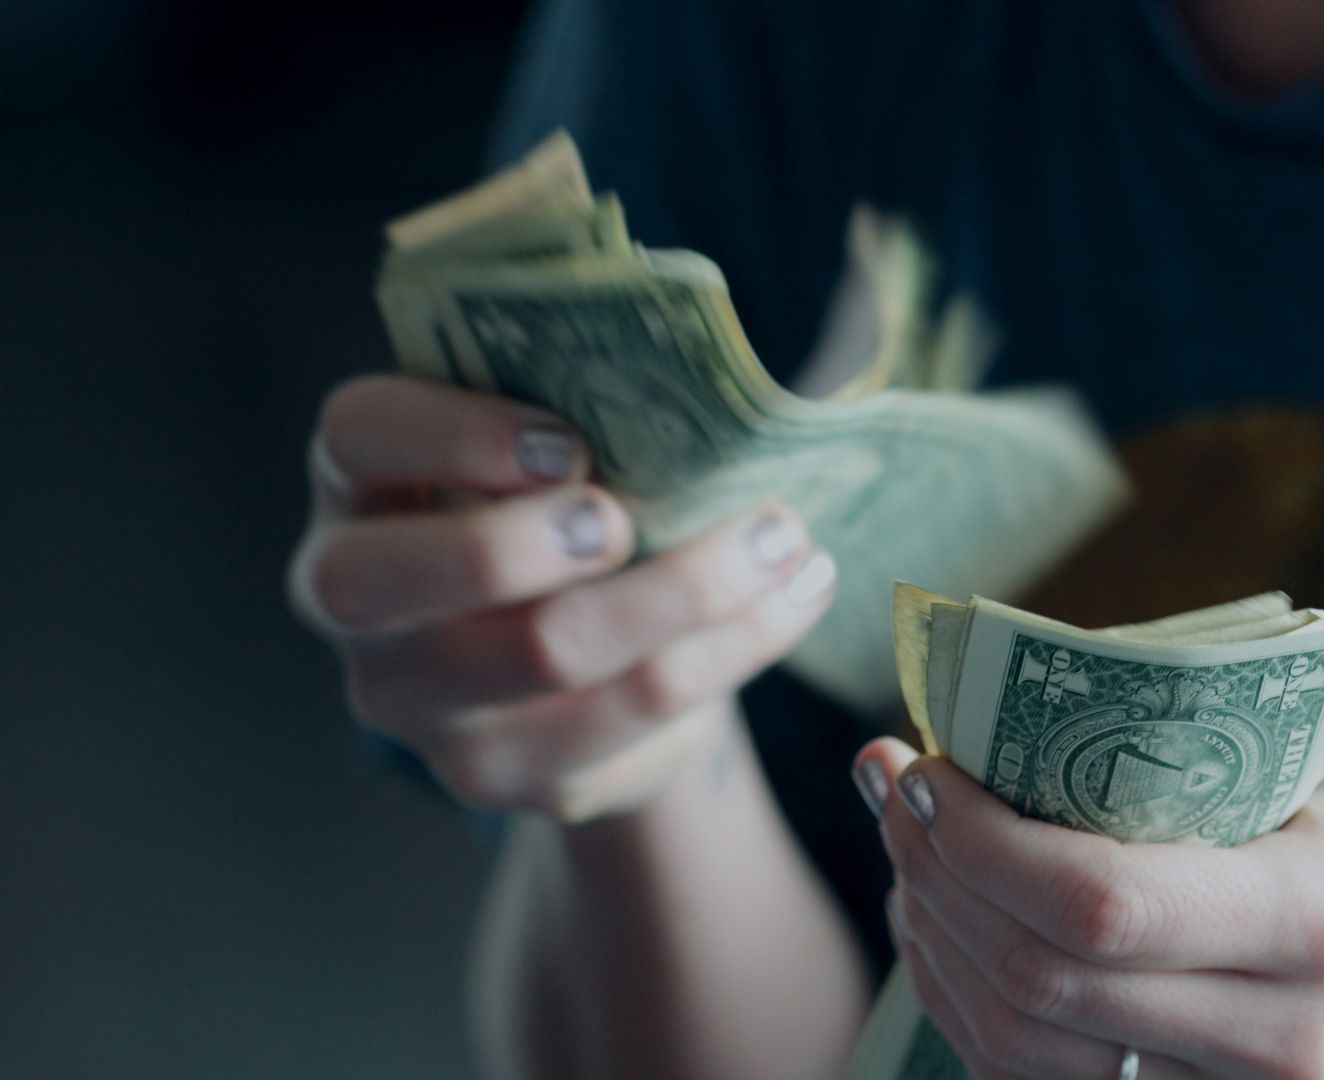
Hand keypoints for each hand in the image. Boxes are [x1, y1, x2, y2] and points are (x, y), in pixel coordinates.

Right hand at [289, 375, 835, 820]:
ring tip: (784, 538)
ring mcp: (421, 705)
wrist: (586, 656)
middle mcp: (355, 601)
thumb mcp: (550, 444)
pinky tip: (793, 597)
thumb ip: (581, 403)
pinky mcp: (507, 775)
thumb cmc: (565, 505)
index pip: (357, 437)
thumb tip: (705, 379)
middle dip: (524, 541)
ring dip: (687, 589)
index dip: (452, 435)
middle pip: (395, 580)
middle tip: (628, 518)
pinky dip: (733, 647)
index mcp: (360, 483)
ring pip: (547, 653)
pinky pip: (633, 716)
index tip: (568, 442)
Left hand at [856, 726, 1323, 1079]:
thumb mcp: (1319, 755)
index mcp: (1317, 915)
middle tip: (896, 785)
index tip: (926, 765)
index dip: (981, 841)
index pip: (1100, 906)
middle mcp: (1280, 1035)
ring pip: (1022, 1051)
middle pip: (1041, 985)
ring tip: (910, 845)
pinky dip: (972, 1000)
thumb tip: (994, 715)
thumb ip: (1173, 743)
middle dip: (937, 877)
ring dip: (936, 939)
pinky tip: (948, 919)